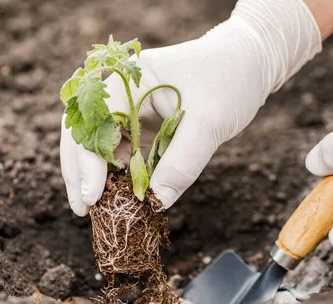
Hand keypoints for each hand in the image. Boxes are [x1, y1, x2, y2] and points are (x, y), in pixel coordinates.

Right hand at [61, 0, 320, 215]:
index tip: (92, 197)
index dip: (87, 161)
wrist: (251, 64)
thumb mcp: (209, 123)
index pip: (94, 122)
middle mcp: (123, 92)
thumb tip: (156, 202)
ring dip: (103, 175)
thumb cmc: (230, 80)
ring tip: (106, 209)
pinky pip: (128, 150)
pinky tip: (129, 195)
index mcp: (128, 79)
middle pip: (86, 133)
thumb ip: (182, 163)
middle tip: (84, 210)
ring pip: (105, 145)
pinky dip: (126, 173)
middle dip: (82, 172)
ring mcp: (133, 108)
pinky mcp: (146, 123)